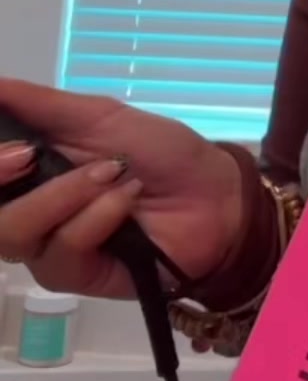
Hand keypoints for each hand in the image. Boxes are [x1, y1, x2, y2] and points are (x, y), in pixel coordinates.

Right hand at [0, 79, 244, 300]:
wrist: (214, 196)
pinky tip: (127, 199)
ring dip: (62, 195)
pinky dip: (97, 216)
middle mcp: (27, 208)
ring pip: (13, 231)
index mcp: (30, 169)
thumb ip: (41, 104)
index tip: (9, 142)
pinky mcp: (73, 276)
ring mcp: (46, 246)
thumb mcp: (101, 116)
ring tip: (109, 173)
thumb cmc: (159, 153)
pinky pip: (62, 250)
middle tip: (29, 155)